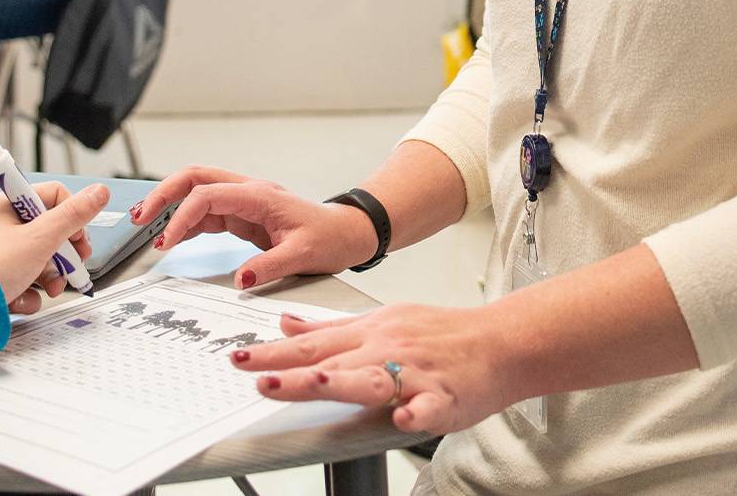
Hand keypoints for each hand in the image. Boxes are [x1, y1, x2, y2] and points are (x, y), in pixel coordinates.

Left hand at [0, 182, 108, 315]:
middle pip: (51, 231)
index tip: (78, 237)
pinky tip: (25, 298)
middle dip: (65, 253)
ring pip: (41, 258)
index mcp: (9, 206)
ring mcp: (0, 254)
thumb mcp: (41, 237)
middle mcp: (3, 227)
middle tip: (74, 264)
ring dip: (52, 276)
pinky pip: (26, 280)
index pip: (54, 197)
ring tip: (51, 288)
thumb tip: (100, 191)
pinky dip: (30, 292)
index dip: (72, 216)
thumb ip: (74, 215)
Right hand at [130, 167, 377, 288]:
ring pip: (197, 192)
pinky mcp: (243, 216)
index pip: (208, 195)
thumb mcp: (304, 255)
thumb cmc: (329, 238)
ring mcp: (244, 202)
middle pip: (196, 177)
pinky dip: (185, 222)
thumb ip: (271, 266)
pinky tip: (171, 238)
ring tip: (144, 227)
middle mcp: (248, 193)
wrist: (346, 233)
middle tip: (138, 218)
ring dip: (170, 206)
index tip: (165, 244)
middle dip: (163, 193)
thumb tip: (241, 280)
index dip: (181, 217)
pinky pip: (206, 212)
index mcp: (259, 196)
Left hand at [232, 304, 515, 435]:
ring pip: (376, 378)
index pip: (315, 344)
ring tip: (317, 386)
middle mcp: (389, 348)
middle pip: (335, 361)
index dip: (275, 352)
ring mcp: (416, 371)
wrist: (499, 342)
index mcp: (372, 331)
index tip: (237, 355)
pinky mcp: (446, 394)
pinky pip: (430, 404)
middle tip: (256, 374)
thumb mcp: (381, 321)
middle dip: (294, 370)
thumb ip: (331, 329)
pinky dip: (418, 409)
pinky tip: (406, 416)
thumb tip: (284, 324)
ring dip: (345, 382)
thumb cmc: (440, 334)